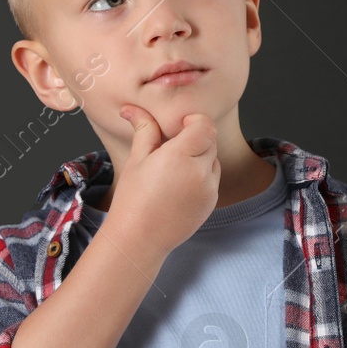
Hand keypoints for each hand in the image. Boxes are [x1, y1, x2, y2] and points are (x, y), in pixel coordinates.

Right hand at [105, 105, 220, 261]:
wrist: (140, 238)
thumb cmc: (133, 198)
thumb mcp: (137, 160)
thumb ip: (145, 130)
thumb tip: (133, 108)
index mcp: (180, 156)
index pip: (205, 125)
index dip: (194, 121)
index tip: (179, 127)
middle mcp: (200, 172)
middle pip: (210, 141)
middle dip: (195, 139)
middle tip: (171, 149)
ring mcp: (209, 189)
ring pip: (213, 160)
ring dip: (200, 158)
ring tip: (173, 171)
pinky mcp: (211, 202)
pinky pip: (213, 180)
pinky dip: (201, 177)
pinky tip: (178, 187)